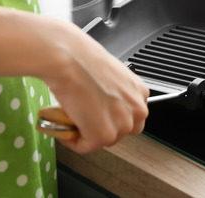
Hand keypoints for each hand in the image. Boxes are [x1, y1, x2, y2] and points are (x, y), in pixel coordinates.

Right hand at [39, 22, 149, 152]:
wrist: (70, 59)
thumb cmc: (83, 59)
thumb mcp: (110, 74)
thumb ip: (114, 92)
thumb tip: (103, 101)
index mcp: (139, 92)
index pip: (131, 116)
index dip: (110, 117)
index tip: (97, 114)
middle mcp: (137, 109)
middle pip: (121, 131)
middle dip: (101, 127)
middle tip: (83, 117)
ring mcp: (122, 124)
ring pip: (103, 140)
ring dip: (86, 133)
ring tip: (73, 119)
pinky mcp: (103, 136)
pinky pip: (84, 146)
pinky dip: (71, 140)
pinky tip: (64, 125)